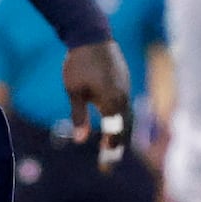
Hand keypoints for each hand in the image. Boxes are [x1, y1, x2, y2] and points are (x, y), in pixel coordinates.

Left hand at [61, 40, 130, 168]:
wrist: (91, 35)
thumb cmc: (78, 64)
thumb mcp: (74, 91)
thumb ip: (79, 116)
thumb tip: (81, 140)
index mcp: (112, 100)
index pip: (114, 131)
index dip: (111, 150)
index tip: (106, 166)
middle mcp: (123, 96)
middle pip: (124, 128)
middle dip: (116, 147)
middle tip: (107, 165)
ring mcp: (126, 89)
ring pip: (126, 117)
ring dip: (119, 134)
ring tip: (111, 151)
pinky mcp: (124, 83)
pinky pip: (125, 107)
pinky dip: (120, 120)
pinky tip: (114, 128)